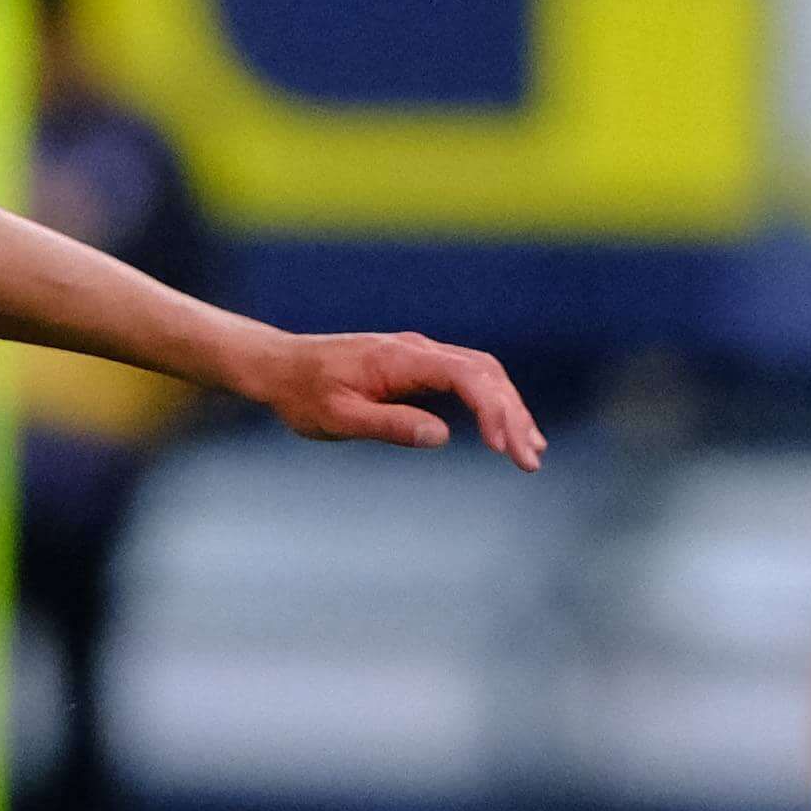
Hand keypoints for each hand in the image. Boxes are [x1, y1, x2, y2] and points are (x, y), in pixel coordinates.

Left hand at [233, 328, 546, 470]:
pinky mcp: (418, 366)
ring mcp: (420, 355)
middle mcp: (417, 349)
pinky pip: (466, 378)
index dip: (492, 410)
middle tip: (529, 461)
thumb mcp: (339, 418)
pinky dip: (492, 402)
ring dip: (509, 409)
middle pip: (485, 373)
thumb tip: (441, 436)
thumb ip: (389, 424)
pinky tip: (505, 431)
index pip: (465, 376)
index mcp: (400, 359)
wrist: (280, 368)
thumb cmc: (303, 395)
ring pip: (481, 374)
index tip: (503, 446)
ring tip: (530, 450)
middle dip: (512, 415)